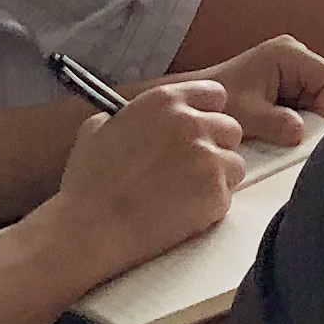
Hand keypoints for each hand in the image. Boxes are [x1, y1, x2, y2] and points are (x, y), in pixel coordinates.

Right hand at [44, 80, 246, 280]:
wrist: (90, 229)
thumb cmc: (88, 182)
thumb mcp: (97, 128)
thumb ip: (130, 116)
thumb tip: (139, 119)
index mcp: (165, 101)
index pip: (214, 94)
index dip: (207, 113)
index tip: (198, 129)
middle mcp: (193, 123)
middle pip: (230, 129)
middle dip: (216, 145)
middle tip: (190, 167)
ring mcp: (209, 159)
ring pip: (235, 162)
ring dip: (218, 176)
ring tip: (186, 193)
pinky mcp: (217, 193)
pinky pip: (228, 194)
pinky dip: (211, 204)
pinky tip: (183, 212)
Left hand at [182, 34, 323, 150]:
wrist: (193, 106)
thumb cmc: (217, 104)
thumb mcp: (246, 116)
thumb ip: (275, 123)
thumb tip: (300, 134)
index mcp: (290, 53)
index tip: (303, 134)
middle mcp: (296, 55)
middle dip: (311, 119)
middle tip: (286, 138)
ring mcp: (292, 69)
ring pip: (317, 102)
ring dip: (300, 122)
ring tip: (274, 133)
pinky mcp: (286, 84)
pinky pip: (304, 106)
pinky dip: (292, 122)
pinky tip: (272, 129)